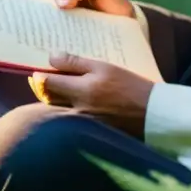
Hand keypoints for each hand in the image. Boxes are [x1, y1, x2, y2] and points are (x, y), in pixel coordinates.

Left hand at [30, 53, 153, 138]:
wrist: (151, 114)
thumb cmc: (129, 86)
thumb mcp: (104, 67)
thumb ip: (76, 63)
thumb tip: (51, 57)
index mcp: (80, 91)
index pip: (45, 83)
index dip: (39, 75)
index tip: (41, 69)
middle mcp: (76, 111)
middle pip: (47, 99)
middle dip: (45, 89)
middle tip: (49, 78)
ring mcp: (80, 125)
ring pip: (56, 111)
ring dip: (54, 101)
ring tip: (61, 91)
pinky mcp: (87, 133)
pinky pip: (68, 121)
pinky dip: (66, 112)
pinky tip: (74, 105)